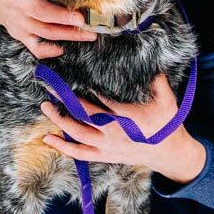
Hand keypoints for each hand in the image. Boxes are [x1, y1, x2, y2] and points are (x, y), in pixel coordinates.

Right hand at [0, 0, 97, 58]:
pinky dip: (49, 51)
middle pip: (42, 13)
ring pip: (45, 32)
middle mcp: (19, 3)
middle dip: (64, 18)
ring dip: (68, 35)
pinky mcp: (20, 34)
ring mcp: (20, 21)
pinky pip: (35, 47)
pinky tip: (63, 48)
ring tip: (89, 34)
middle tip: (83, 20)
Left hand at [40, 74, 205, 181]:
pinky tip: (48, 139)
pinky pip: (80, 154)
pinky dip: (63, 147)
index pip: (101, 98)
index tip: (72, 75)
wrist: (167, 152)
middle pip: (83, 114)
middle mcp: (114, 132)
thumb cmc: (167, 123)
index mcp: (127, 116)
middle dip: (66, 100)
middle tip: (51, 87)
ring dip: (60, 120)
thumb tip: (151, 58)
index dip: (85, 88)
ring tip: (46, 106)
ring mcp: (107, 146)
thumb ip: (158, 79)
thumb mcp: (167, 99)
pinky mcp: (104, 156)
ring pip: (78, 134)